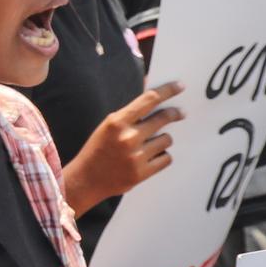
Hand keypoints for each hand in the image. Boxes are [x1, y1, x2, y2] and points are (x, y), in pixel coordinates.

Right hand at [63, 83, 184, 212]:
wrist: (85, 180)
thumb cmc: (97, 151)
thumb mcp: (108, 126)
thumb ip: (129, 114)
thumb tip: (152, 99)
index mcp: (117, 122)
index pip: (149, 99)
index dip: (168, 90)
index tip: (180, 86)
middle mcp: (128, 137)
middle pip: (164, 117)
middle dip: (175, 113)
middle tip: (180, 113)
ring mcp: (136, 156)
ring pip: (167, 139)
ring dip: (162, 140)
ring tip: (151, 144)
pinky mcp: (142, 173)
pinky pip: (166, 158)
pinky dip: (162, 157)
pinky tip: (152, 157)